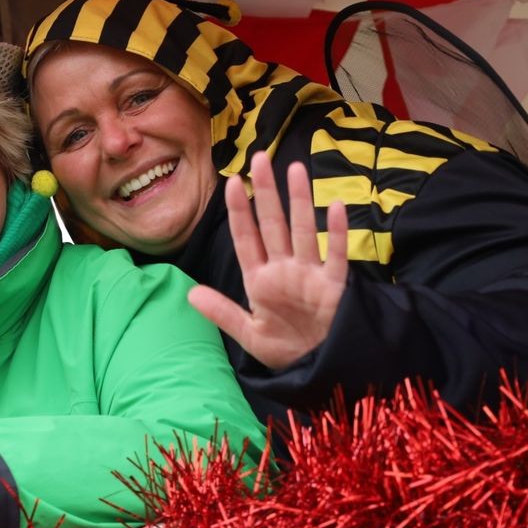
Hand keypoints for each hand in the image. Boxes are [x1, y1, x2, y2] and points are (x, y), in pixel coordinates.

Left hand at [188, 151, 347, 369]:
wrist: (318, 369)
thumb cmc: (285, 352)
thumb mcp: (249, 335)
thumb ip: (222, 313)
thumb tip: (190, 293)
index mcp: (261, 280)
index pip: (246, 238)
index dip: (240, 211)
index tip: (232, 182)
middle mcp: (284, 270)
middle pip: (274, 224)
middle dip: (267, 192)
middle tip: (260, 158)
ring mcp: (310, 275)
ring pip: (303, 230)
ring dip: (300, 201)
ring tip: (295, 170)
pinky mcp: (334, 286)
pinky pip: (335, 255)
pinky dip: (336, 233)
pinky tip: (335, 206)